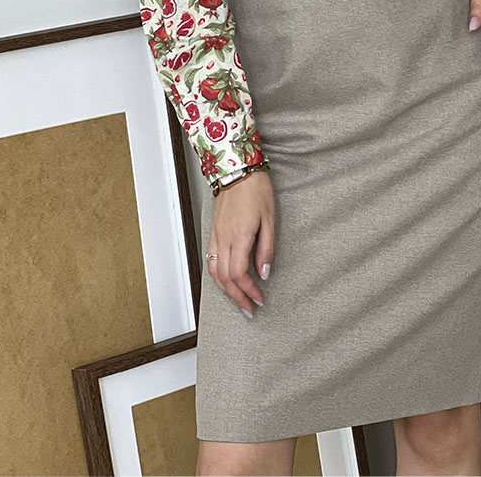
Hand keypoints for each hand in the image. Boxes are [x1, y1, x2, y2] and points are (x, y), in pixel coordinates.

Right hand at [207, 170, 274, 317]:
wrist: (237, 170)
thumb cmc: (256, 190)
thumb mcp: (270, 218)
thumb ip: (267, 248)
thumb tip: (264, 273)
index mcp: (239, 236)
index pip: (238, 274)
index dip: (248, 291)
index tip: (260, 299)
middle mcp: (223, 239)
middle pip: (224, 278)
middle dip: (237, 297)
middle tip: (249, 309)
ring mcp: (216, 235)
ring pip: (214, 272)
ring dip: (226, 290)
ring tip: (238, 300)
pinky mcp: (214, 232)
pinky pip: (210, 260)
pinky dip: (217, 276)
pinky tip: (225, 281)